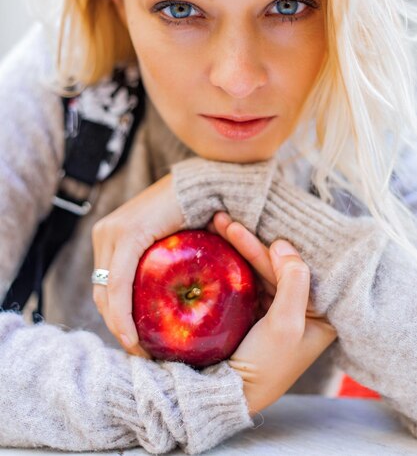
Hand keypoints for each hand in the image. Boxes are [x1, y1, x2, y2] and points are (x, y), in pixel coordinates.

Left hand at [91, 173, 183, 356]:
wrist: (208, 184)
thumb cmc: (197, 215)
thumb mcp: (172, 247)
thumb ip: (161, 270)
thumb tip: (172, 306)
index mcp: (110, 235)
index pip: (104, 286)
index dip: (116, 319)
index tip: (136, 346)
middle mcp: (104, 233)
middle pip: (101, 293)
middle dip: (116, 327)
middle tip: (140, 354)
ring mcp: (113, 232)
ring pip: (105, 293)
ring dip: (119, 326)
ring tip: (141, 351)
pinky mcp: (129, 234)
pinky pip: (119, 283)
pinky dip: (123, 312)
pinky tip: (133, 336)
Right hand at [207, 212, 336, 414]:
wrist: (227, 395)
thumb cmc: (265, 365)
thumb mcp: (286, 324)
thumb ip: (293, 282)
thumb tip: (283, 245)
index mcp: (321, 314)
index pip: (299, 269)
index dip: (276, 247)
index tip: (252, 227)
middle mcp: (302, 309)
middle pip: (277, 266)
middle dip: (250, 243)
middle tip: (224, 221)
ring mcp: (277, 310)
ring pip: (259, 269)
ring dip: (238, 247)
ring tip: (217, 224)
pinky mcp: (255, 312)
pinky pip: (246, 280)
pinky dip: (232, 262)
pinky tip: (218, 245)